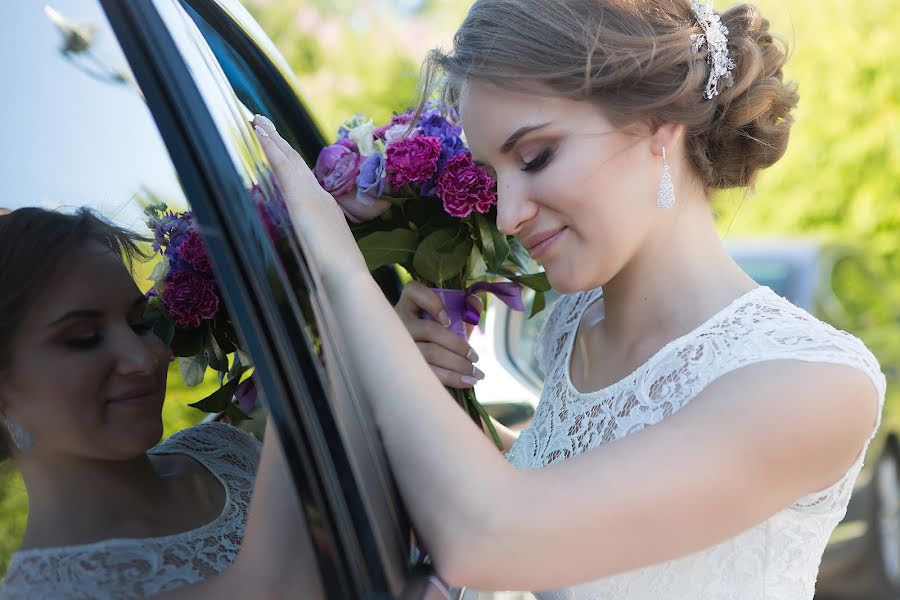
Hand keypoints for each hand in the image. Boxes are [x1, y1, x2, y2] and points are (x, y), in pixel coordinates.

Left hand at [252, 115, 366, 280]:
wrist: (345, 275)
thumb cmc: (340, 276)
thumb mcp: (329, 261)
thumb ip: (322, 256)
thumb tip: (320, 274)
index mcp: (325, 210)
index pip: (304, 181)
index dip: (291, 163)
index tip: (280, 149)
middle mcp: (318, 196)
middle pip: (296, 164)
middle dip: (280, 144)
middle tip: (264, 124)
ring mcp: (309, 193)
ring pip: (287, 158)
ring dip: (272, 138)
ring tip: (258, 120)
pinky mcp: (298, 194)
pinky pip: (281, 163)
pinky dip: (270, 145)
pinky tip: (258, 129)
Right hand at [394, 281, 485, 388]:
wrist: (419, 358)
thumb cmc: (438, 333)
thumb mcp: (450, 318)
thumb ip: (463, 308)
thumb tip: (473, 303)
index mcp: (409, 303)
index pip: (415, 292)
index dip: (433, 304)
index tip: (450, 321)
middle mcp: (399, 321)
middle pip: (430, 330)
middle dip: (457, 345)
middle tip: (475, 357)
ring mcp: (399, 345)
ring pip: (429, 354)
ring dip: (457, 365)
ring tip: (476, 374)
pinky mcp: (404, 366)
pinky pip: (428, 373)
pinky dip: (450, 378)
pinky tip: (466, 383)